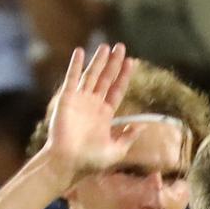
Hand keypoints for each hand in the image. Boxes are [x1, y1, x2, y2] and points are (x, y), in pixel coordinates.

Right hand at [40, 40, 132, 179]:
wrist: (68, 162)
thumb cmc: (90, 161)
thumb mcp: (116, 150)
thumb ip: (128, 137)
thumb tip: (142, 126)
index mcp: (105, 114)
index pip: (117, 90)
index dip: (124, 75)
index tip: (131, 61)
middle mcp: (93, 104)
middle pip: (106, 78)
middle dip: (113, 63)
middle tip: (120, 46)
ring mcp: (80, 100)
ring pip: (91, 75)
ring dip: (98, 61)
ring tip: (106, 46)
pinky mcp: (67, 99)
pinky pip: (71, 78)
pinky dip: (75, 65)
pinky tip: (80, 52)